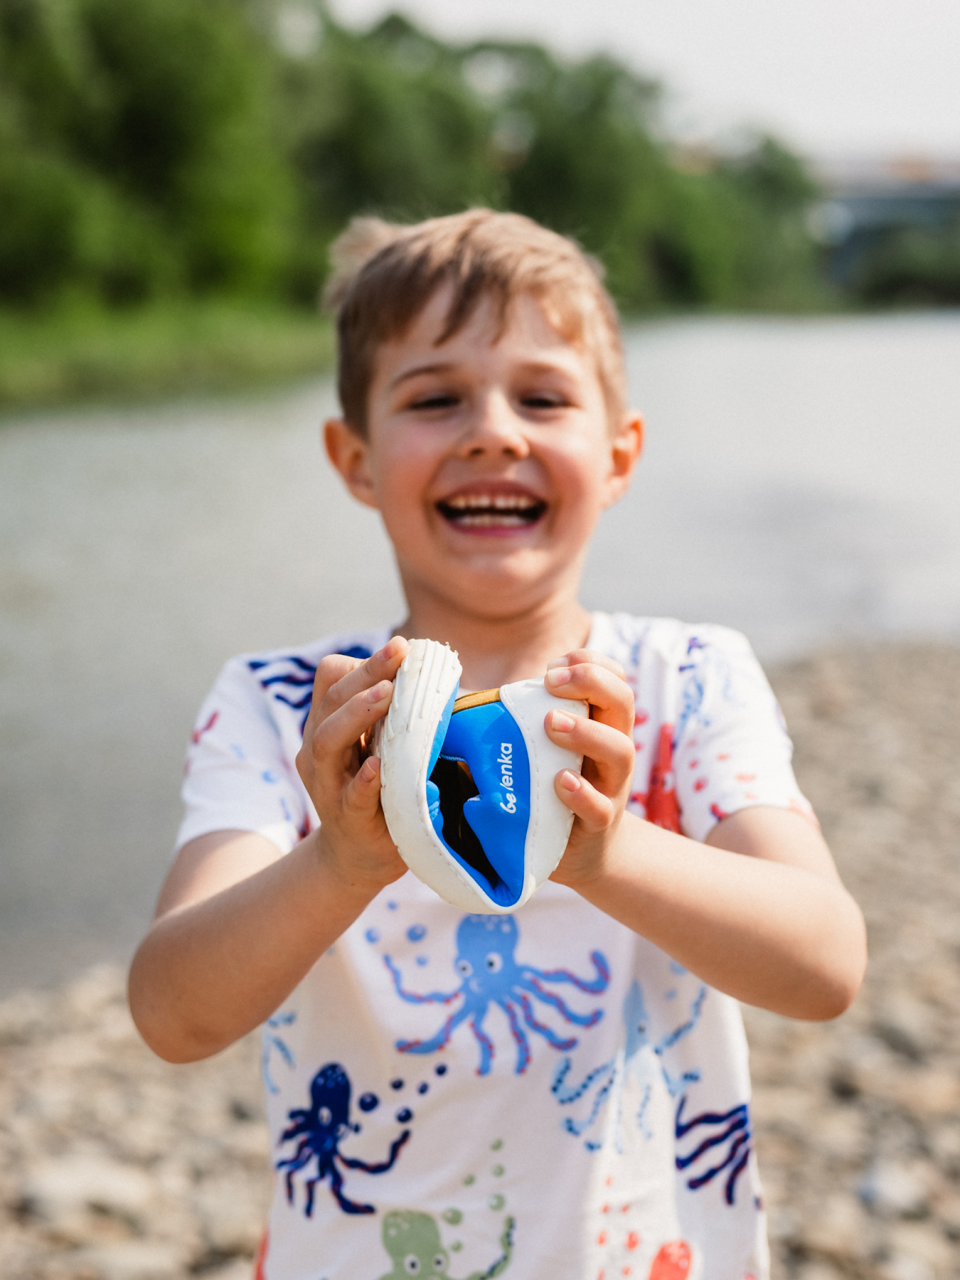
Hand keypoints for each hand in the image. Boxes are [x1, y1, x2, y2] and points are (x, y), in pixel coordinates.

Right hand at [296, 637, 409, 893]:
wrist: (357, 857)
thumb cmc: (379, 791)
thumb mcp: (383, 747)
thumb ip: (399, 716)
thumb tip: (444, 679)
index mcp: (329, 724)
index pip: (331, 679)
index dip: (362, 662)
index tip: (400, 648)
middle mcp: (319, 749)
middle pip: (332, 701)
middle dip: (366, 673)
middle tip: (397, 651)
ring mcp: (328, 785)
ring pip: (327, 741)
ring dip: (357, 714)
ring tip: (386, 694)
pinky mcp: (347, 819)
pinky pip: (350, 796)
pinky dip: (363, 780)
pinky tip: (377, 766)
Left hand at [542, 650, 635, 887]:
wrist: (581, 852)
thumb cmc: (551, 790)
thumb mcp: (544, 750)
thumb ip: (521, 724)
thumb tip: (459, 703)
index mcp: (601, 724)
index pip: (613, 678)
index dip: (589, 663)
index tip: (553, 666)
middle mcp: (613, 749)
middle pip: (623, 701)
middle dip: (591, 681)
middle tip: (550, 681)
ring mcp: (611, 786)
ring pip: (619, 750)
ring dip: (586, 731)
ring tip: (552, 724)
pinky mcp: (599, 824)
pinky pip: (599, 807)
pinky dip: (581, 793)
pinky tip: (560, 782)